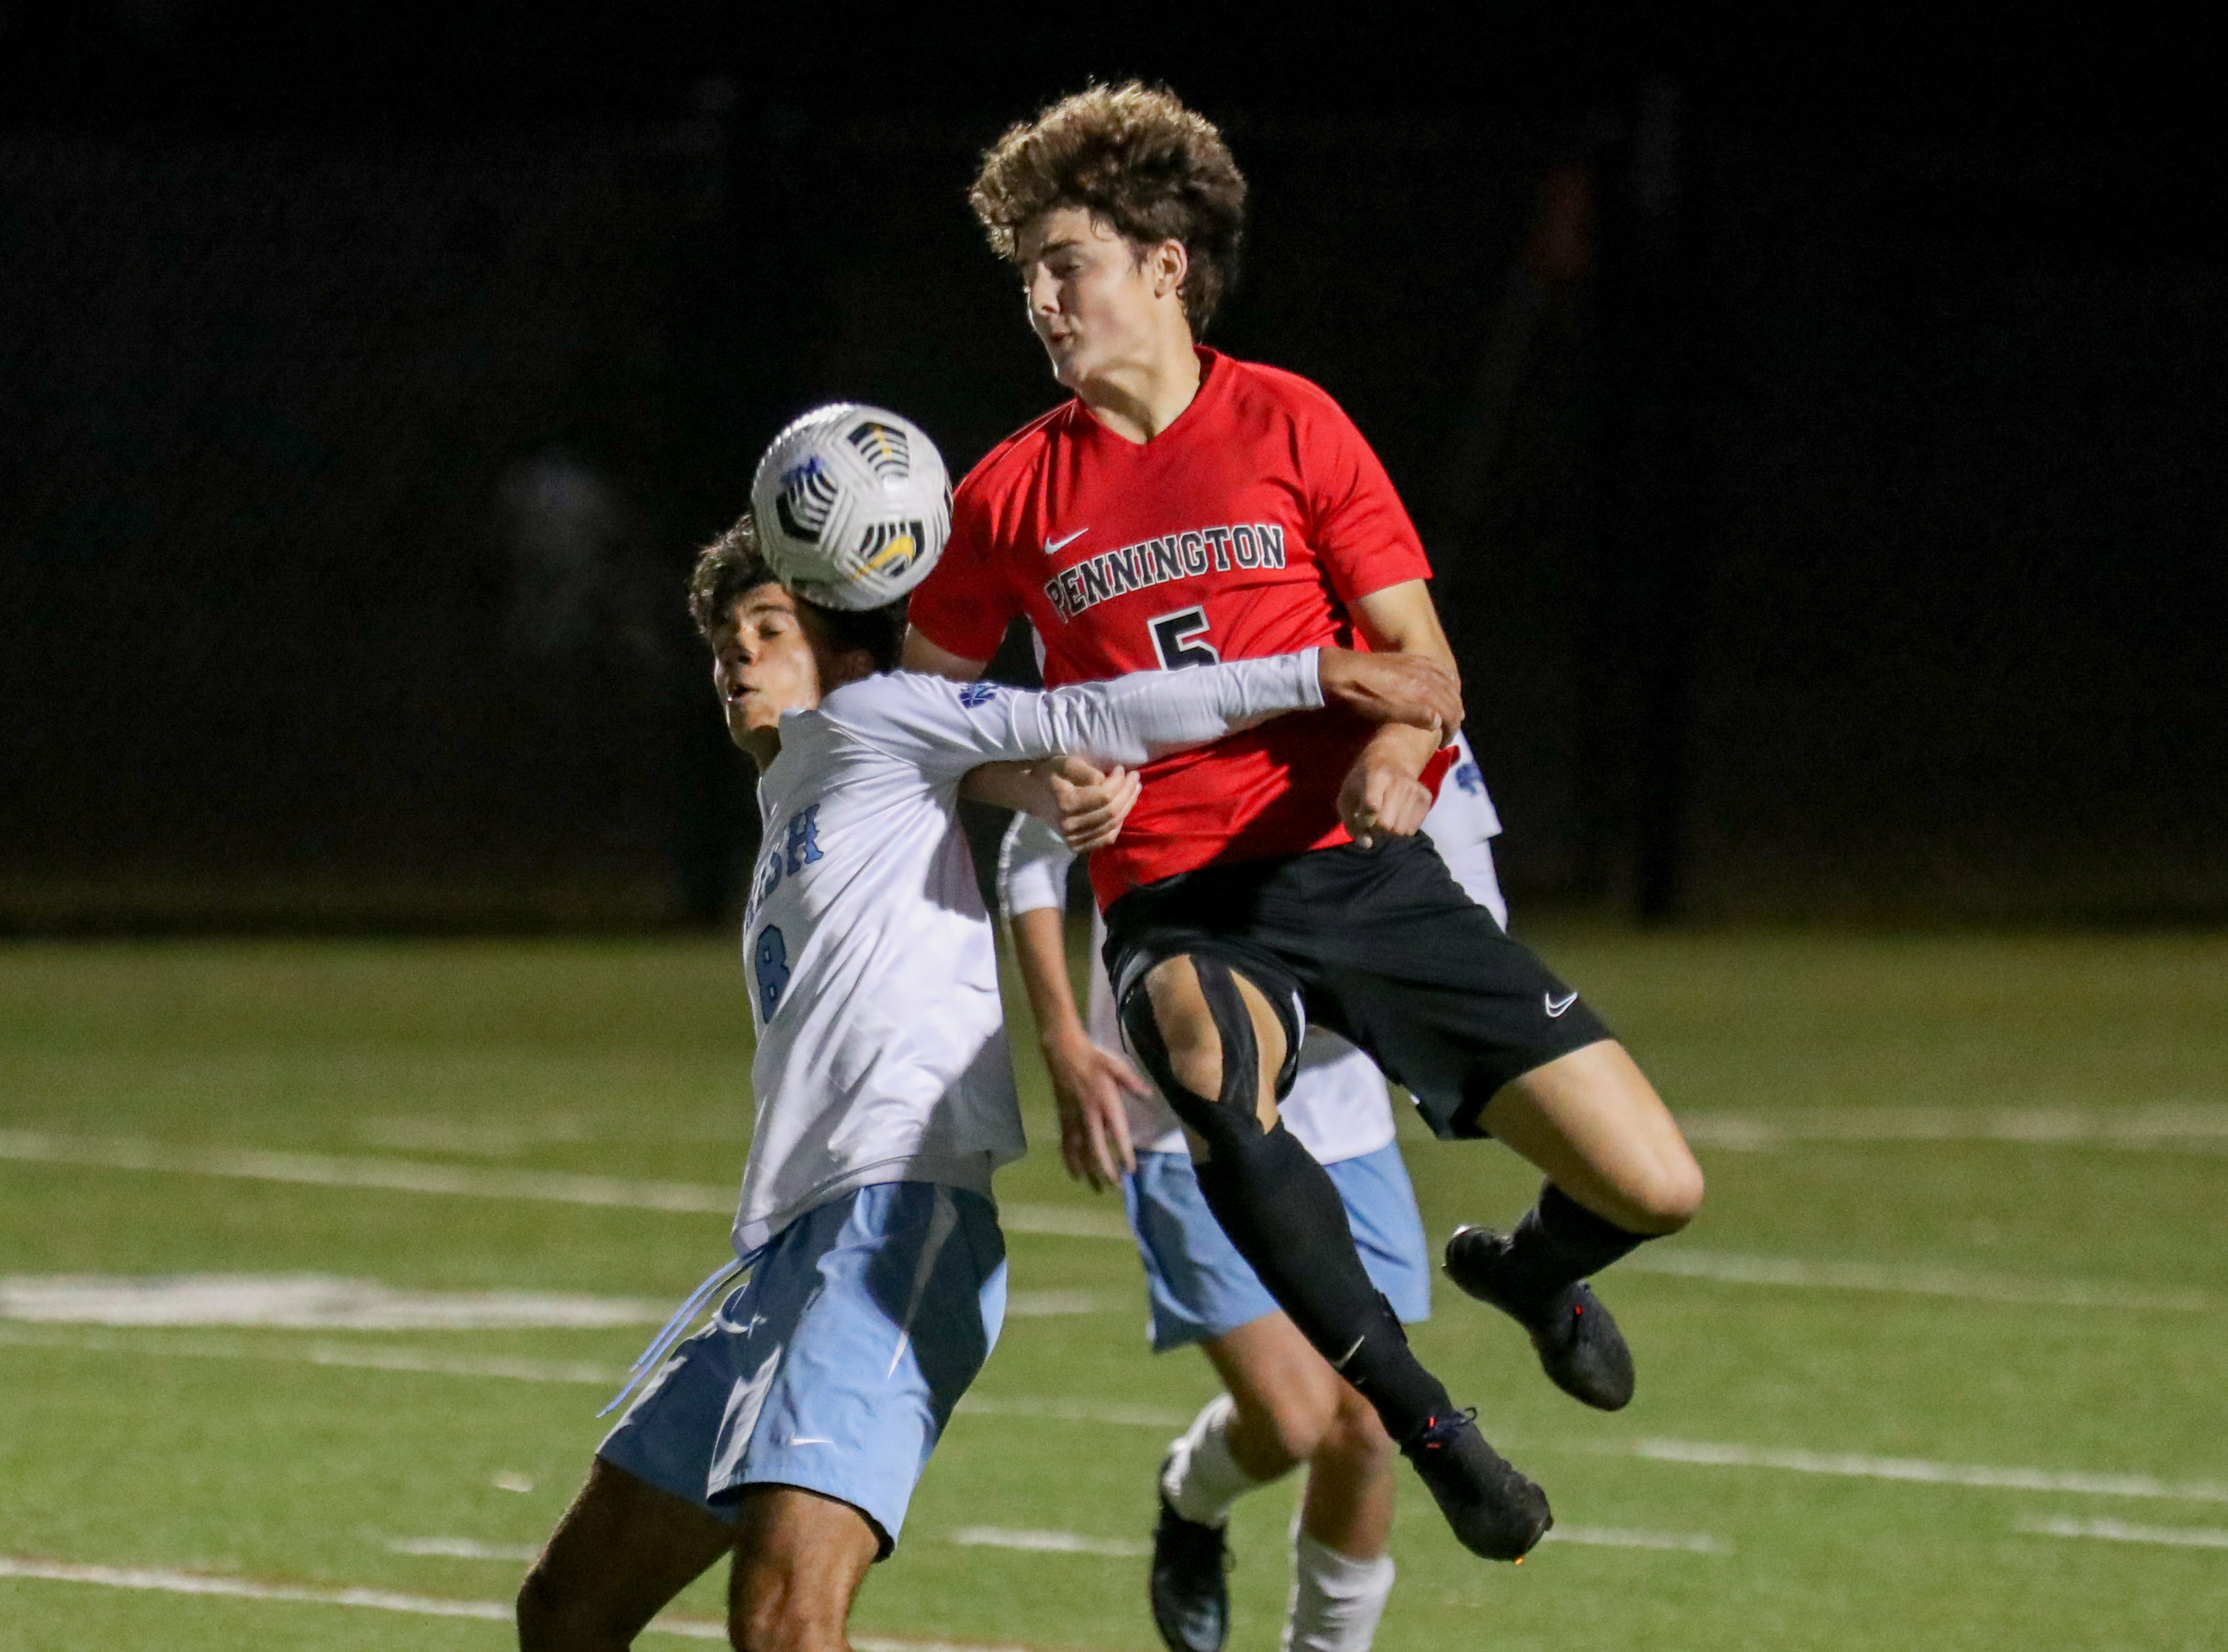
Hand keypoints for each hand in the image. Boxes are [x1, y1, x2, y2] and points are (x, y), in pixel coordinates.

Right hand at [1042, 1023, 1148, 1189]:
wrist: (1063, 1052)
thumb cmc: (1094, 1059)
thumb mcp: (1117, 1065)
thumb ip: (1133, 1082)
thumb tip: (1148, 1096)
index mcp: (1105, 1102)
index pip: (1117, 1134)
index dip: (1123, 1154)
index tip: (1130, 1171)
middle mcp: (1088, 1115)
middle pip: (1096, 1150)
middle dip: (1105, 1170)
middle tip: (1115, 1187)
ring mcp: (1073, 1118)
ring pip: (1079, 1151)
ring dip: (1088, 1171)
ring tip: (1096, 1188)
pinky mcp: (1063, 1118)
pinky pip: (1066, 1144)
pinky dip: (1070, 1161)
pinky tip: (1075, 1174)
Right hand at [1048, 756, 1140, 851]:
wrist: (1032, 794)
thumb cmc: (1050, 774)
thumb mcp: (1064, 763)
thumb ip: (1084, 770)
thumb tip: (1104, 780)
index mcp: (1066, 803)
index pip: (1104, 796)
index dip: (1119, 783)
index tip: (1122, 769)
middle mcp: (1069, 825)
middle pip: (1111, 812)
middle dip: (1128, 793)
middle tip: (1135, 777)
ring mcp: (1073, 838)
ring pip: (1112, 826)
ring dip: (1128, 807)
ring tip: (1135, 790)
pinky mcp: (1076, 846)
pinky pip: (1105, 839)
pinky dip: (1118, 826)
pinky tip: (1124, 810)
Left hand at [1317, 648, 1461, 737]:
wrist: (1342, 671)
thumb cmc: (1361, 698)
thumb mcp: (1384, 712)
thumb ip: (1413, 715)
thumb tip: (1438, 720)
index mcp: (1420, 690)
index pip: (1448, 710)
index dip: (1451, 728)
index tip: (1446, 742)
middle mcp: (1423, 675)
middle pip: (1450, 696)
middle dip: (1455, 715)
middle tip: (1450, 732)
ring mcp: (1417, 665)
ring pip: (1446, 681)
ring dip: (1453, 697)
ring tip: (1452, 711)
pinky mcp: (1409, 659)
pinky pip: (1437, 666)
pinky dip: (1447, 677)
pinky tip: (1446, 683)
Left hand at [1338, 728, 1437, 848]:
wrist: (1392, 758)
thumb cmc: (1363, 780)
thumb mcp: (1347, 796)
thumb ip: (1352, 823)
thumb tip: (1368, 844)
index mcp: (1376, 777)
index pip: (1371, 806)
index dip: (1364, 819)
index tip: (1362, 816)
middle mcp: (1399, 782)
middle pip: (1386, 825)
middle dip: (1376, 830)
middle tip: (1372, 821)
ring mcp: (1415, 790)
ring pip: (1400, 831)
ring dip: (1389, 832)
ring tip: (1384, 818)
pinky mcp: (1426, 797)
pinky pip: (1412, 829)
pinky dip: (1401, 828)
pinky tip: (1397, 816)